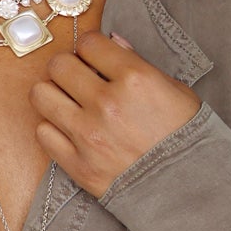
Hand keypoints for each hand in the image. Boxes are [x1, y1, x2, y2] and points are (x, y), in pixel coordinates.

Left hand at [29, 29, 200, 197]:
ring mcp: (88, 135)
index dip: (90, 46)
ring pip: (41, 95)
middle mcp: (107, 104)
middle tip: (78, 77)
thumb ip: (138, 63)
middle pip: (58, 65)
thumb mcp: (175, 90)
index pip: (89, 42)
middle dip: (68, 67)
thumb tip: (112, 42)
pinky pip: (43, 133)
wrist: (189, 188)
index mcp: (135, 79)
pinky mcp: (77, 164)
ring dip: (53, 94)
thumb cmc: (185, 137)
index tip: (94, 55)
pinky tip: (70, 129)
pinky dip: (53, 128)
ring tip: (68, 101)